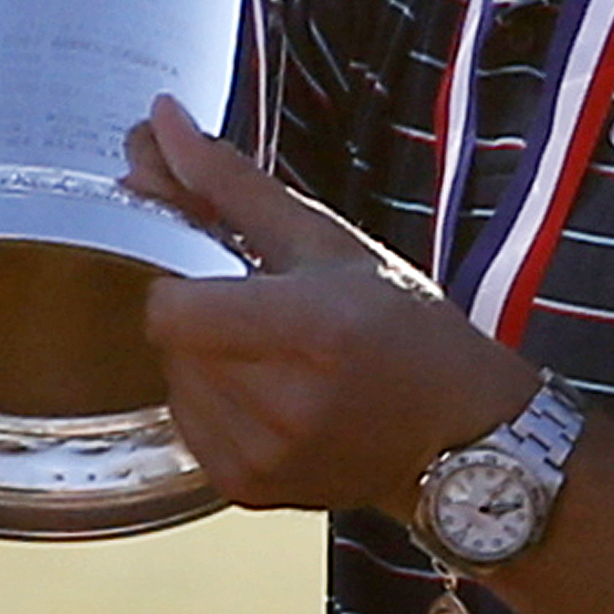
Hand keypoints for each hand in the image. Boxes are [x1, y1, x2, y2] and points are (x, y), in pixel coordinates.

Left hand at [123, 96, 536, 518]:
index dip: (182, 275)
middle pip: (171, 339)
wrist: (454, 432)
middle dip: (200, 308)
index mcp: (311, 329)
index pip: (171, 307)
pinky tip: (268, 389)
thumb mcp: (328, 240)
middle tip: (258, 302)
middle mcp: (283, 404)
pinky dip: (212, 398)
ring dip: (204, 354)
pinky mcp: (246, 490)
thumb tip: (159, 123)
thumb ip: (230, 185)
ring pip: (175, 379)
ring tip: (271, 349)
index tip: (218, 263)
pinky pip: (188, 424)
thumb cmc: (402, 324)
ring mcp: (262, 457)